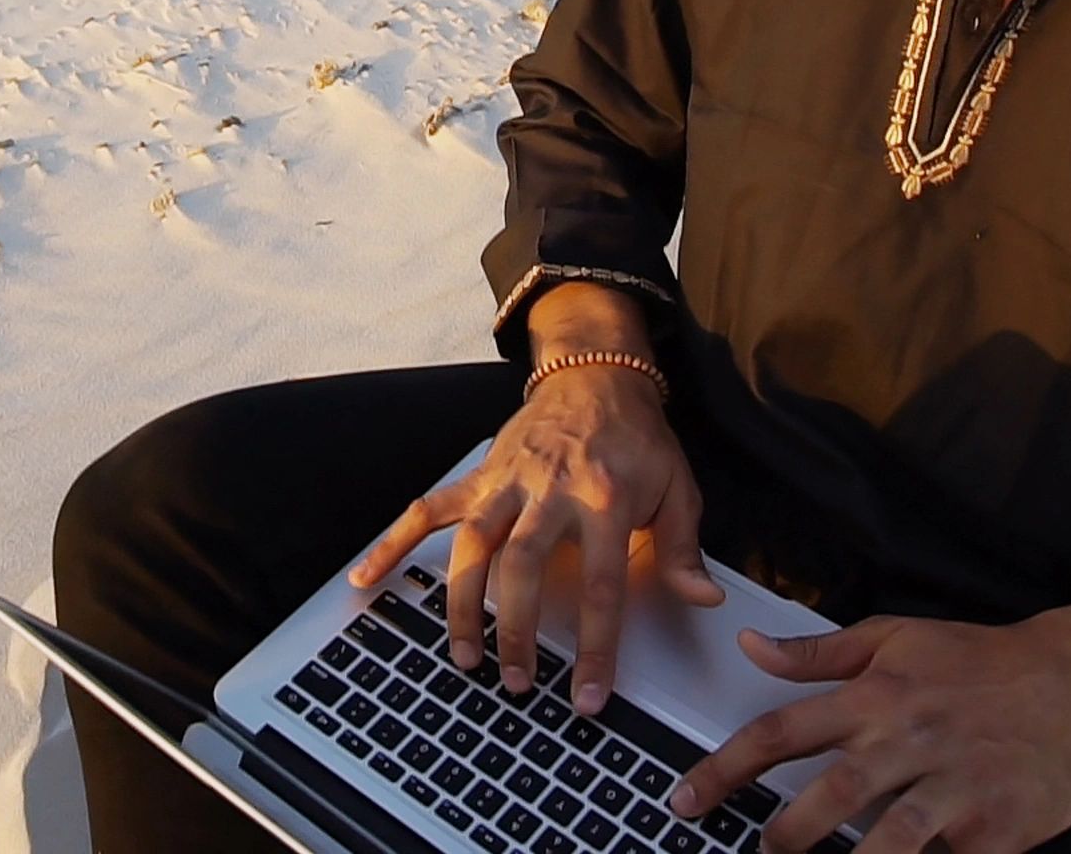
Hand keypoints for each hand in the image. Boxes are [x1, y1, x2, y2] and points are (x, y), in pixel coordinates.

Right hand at [348, 343, 719, 716]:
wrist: (595, 374)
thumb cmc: (637, 439)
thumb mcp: (679, 487)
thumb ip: (685, 548)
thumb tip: (704, 598)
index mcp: (606, 497)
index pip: (601, 585)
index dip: (594, 646)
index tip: (586, 695)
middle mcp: (550, 488)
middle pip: (523, 566)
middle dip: (516, 631)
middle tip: (517, 683)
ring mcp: (507, 481)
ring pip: (473, 544)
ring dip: (463, 603)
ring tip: (465, 656)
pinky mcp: (479, 476)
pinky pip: (428, 509)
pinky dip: (393, 542)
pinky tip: (366, 578)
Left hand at [672, 615, 1070, 853]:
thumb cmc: (981, 662)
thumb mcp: (896, 638)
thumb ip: (819, 653)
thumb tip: (751, 646)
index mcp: (876, 695)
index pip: (781, 731)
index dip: (725, 769)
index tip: (686, 798)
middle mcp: (910, 739)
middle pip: (829, 794)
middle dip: (783, 834)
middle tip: (756, 853)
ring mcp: (956, 785)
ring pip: (889, 839)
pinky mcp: (999, 827)